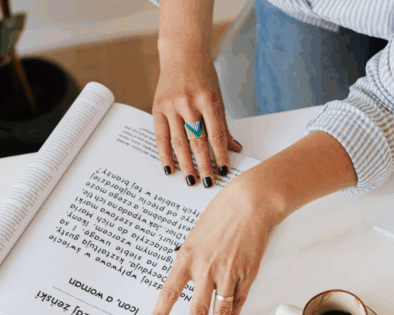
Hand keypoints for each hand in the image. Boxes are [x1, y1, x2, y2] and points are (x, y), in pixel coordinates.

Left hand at [148, 174, 285, 314]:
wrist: (251, 204)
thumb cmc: (224, 213)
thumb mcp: (196, 234)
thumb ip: (190, 256)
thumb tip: (187, 273)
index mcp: (188, 257)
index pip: (169, 291)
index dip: (161, 312)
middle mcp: (206, 268)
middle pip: (197, 310)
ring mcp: (228, 273)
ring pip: (221, 311)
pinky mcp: (247, 274)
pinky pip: (239, 300)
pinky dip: (234, 314)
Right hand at [153, 51, 241, 187]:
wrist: (181, 53)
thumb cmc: (203, 77)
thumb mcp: (217, 98)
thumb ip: (223, 126)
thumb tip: (235, 149)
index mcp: (208, 101)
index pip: (216, 135)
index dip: (221, 155)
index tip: (224, 172)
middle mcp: (189, 103)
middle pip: (198, 141)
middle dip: (204, 165)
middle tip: (208, 183)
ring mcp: (172, 106)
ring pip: (180, 142)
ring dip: (186, 164)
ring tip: (191, 181)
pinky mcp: (158, 108)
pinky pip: (162, 137)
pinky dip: (165, 155)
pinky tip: (170, 169)